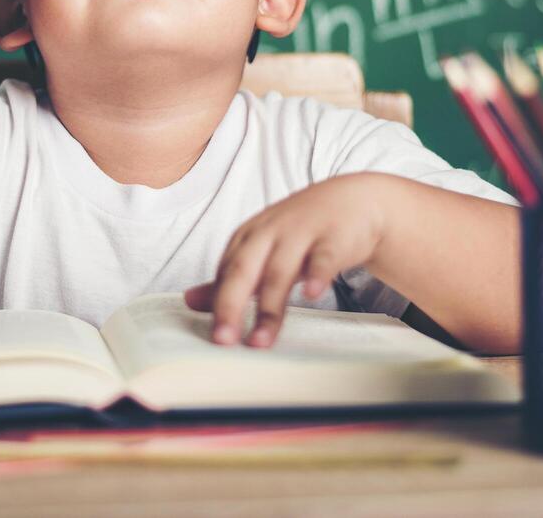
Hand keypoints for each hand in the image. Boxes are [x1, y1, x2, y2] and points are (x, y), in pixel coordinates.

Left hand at [184, 174, 385, 346]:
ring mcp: (302, 232)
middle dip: (230, 305)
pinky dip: (318, 275)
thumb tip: (189, 301)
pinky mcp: (334, 237)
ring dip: (269, 308)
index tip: (214, 338)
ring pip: (280, 271)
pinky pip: (324, 257)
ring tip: (260, 341)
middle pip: (243, 270)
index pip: (225, 273)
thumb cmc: (302, 231)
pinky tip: (313, 295)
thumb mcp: (262, 250)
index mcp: (248, 237)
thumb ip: (230, 278)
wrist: (353, 201)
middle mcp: (269, 232)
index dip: (216, 306)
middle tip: (223, 341)